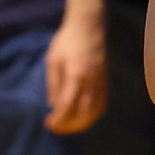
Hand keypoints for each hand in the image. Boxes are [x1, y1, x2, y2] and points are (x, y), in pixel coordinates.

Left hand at [44, 8, 106, 134]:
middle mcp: (91, 82)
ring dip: (81, 124)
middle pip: (84, 114)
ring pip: (95, 111)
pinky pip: (102, 104)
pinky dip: (92, 115)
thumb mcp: (53, 61)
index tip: (48, 123)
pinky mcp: (105, 80)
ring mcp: (101, 82)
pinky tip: (82, 117)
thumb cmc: (66, 41)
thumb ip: (53, 84)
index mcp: (76, 76)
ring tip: (68, 127)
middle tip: (55, 128)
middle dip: (69, 126)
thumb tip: (53, 105)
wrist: (89, 26)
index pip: (67, 105)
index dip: (58, 118)